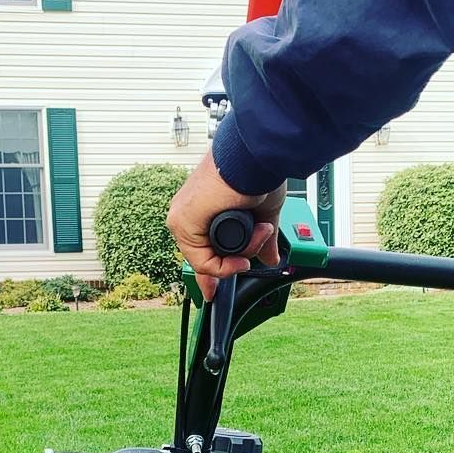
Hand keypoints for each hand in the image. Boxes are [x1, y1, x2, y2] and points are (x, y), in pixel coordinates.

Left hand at [167, 149, 284, 299]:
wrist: (256, 159)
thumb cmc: (259, 174)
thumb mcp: (262, 214)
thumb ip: (261, 239)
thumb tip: (271, 258)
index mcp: (203, 208)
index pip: (200, 250)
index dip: (209, 273)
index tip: (212, 293)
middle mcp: (188, 213)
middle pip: (206, 257)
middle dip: (234, 263)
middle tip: (257, 250)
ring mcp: (183, 218)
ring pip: (207, 260)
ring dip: (239, 256)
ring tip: (260, 233)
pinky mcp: (182, 222)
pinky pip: (202, 261)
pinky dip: (224, 265)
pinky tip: (242, 258)